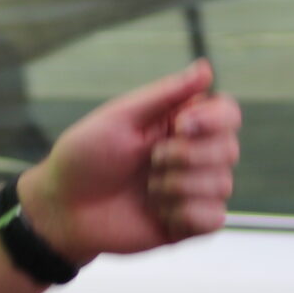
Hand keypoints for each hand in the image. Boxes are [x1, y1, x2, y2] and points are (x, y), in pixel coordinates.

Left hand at [20, 61, 240, 266]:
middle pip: (229, 149)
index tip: (181, 126)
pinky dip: (185, 215)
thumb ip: (167, 94)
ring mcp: (192, 191)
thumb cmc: (86, 157)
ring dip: (178, 187)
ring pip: (223, 185)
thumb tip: (206, 67)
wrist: (64, 209)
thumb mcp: (122, 117)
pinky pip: (214, 219)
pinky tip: (159, 213)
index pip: (228, 113)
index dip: (214, 120)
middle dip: (187, 157)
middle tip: (151, 161)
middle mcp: (192, 156)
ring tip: (147, 190)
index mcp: (179, 124)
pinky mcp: (188, 224)